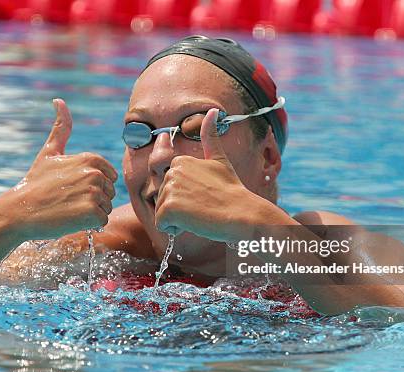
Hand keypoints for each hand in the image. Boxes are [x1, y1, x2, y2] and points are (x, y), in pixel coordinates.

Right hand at [0, 98, 116, 239]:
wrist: (19, 211)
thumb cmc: (35, 183)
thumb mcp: (49, 152)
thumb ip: (61, 128)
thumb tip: (59, 100)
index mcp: (91, 158)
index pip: (109, 177)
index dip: (92, 185)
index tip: (71, 186)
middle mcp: (95, 173)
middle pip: (109, 193)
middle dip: (93, 199)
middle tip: (68, 199)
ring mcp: (93, 193)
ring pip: (106, 207)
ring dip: (90, 212)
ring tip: (68, 208)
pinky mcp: (90, 213)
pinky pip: (101, 221)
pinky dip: (88, 224)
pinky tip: (70, 218)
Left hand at [154, 108, 269, 241]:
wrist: (242, 213)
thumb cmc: (232, 191)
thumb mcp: (220, 161)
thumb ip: (210, 137)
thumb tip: (213, 110)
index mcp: (181, 161)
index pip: (169, 188)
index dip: (185, 196)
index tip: (203, 195)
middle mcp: (172, 171)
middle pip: (163, 199)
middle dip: (178, 208)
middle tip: (203, 206)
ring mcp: (170, 189)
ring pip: (161, 212)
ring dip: (177, 220)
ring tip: (199, 214)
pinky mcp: (169, 208)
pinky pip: (161, 224)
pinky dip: (174, 230)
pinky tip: (193, 223)